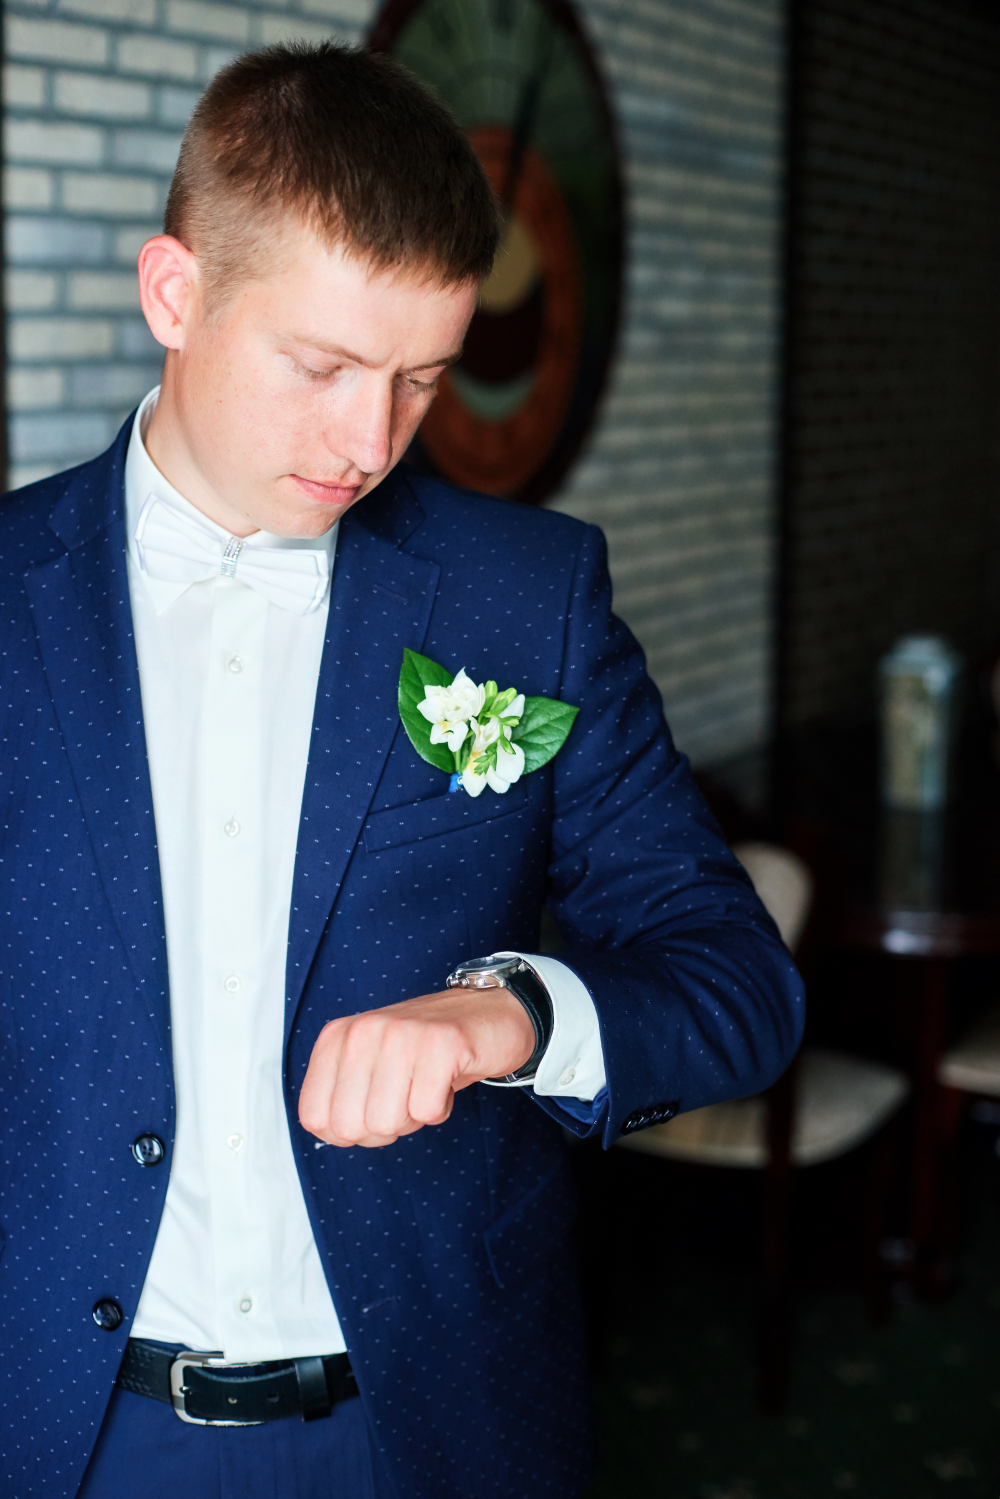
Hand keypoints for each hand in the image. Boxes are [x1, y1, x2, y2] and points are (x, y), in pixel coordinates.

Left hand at [298, 987, 535, 1147]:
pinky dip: (441, 1108)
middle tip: (405, 1097)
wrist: (489, 1014)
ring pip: (388, 1122)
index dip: (346, 1132)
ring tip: (426, 1084)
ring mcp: (402, 1033)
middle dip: (383, 1128)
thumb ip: (339, 1096)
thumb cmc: (425, 1050)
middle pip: (351, 1127)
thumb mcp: (368, 1064)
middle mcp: (363, 1029)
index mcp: (337, 1036)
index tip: (373, 1107)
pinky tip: (446, 1079)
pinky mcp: (442, 1042)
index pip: (314, 1118)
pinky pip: (428, 1111)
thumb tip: (334, 1133)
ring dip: (414, 1117)